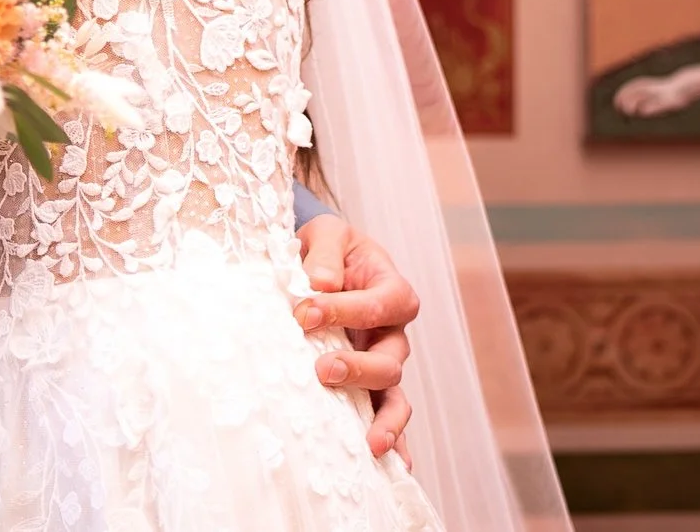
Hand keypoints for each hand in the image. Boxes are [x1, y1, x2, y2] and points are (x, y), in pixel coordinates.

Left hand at [294, 213, 420, 460]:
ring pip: (395, 396)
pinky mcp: (369, 385)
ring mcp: (384, 362)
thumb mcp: (327, 233)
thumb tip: (319, 284)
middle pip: (391, 359)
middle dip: (360, 368)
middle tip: (323, 369)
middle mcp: (394, 332)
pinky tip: (387, 466)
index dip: (345, 310)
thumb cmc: (329, 249)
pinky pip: (387, 416)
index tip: (304, 312)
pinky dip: (393, 441)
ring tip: (368, 443)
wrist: (326, 262)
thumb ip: (326, 253)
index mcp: (392, 290)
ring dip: (383, 419)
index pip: (380, 305)